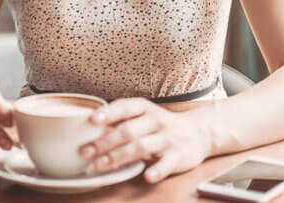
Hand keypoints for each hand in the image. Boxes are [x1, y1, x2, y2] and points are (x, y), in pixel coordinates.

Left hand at [80, 98, 211, 182]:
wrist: (198, 132)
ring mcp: (167, 139)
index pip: (124, 107)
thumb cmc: (160, 124)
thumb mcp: (143, 115)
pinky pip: (166, 164)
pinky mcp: (177, 156)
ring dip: (119, 156)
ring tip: (101, 165)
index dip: (108, 113)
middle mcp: (155, 121)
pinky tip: (146, 176)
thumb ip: (120, 120)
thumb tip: (85, 129)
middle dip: (104, 142)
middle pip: (127, 131)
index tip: (92, 120)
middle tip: (85, 152)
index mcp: (144, 108)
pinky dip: (156, 170)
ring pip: (141, 147)